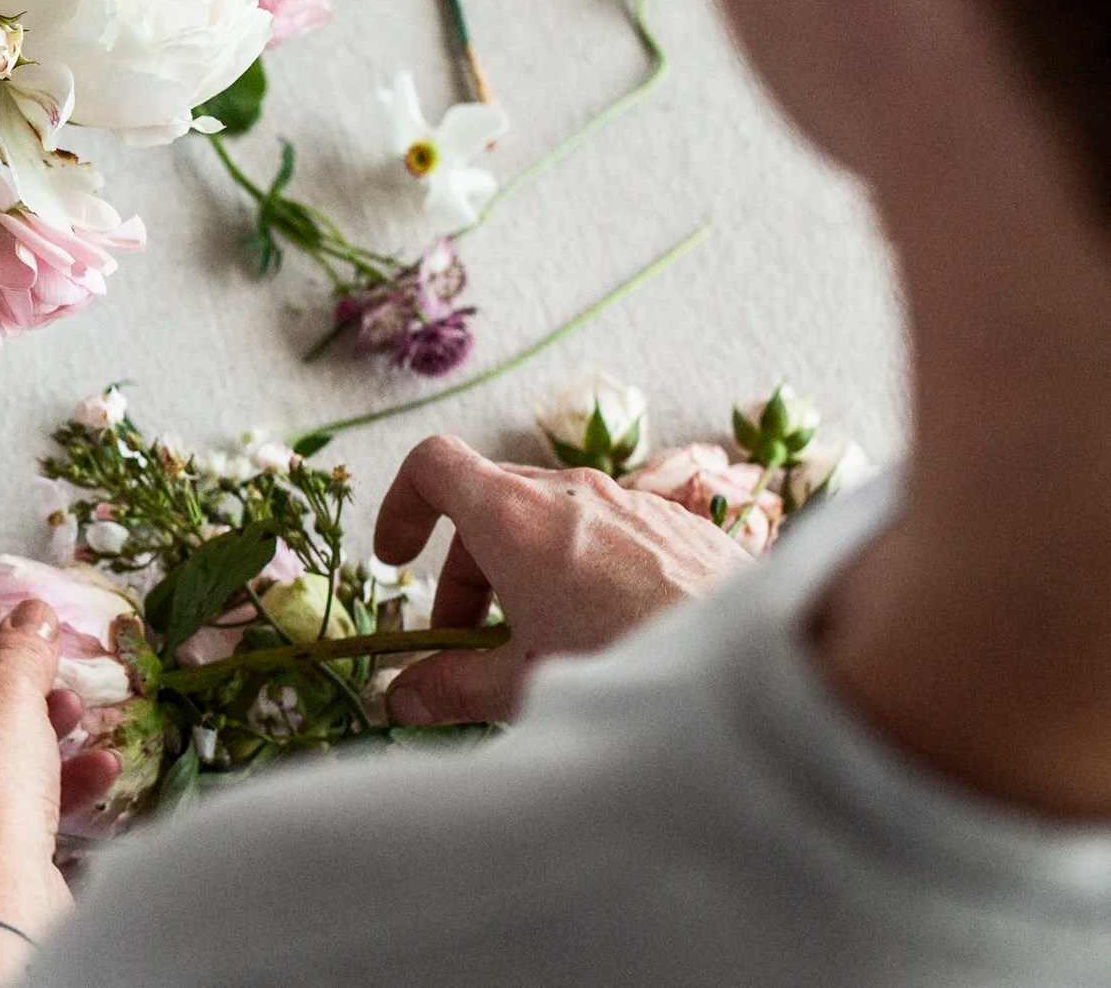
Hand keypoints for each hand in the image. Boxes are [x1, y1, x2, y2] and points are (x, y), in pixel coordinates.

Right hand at [374, 434, 750, 724]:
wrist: (766, 663)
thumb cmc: (627, 663)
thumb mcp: (520, 686)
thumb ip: (450, 688)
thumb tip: (404, 697)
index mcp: (514, 514)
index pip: (432, 464)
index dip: (401, 506)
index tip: (397, 560)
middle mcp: (569, 490)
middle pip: (489, 503)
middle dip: (466, 570)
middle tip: (468, 640)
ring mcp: (631, 501)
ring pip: (553, 521)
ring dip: (527, 574)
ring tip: (545, 645)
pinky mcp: (682, 524)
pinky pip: (613, 534)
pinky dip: (588, 573)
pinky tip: (614, 636)